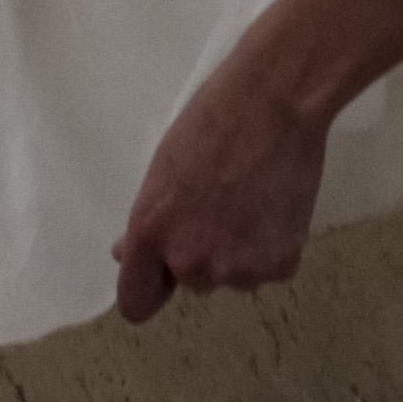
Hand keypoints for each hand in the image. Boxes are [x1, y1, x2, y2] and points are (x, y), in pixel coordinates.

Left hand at [114, 34, 331, 322]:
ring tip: (250, 196)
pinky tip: (274, 203)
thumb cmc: (211, 119)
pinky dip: (271, 245)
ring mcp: (237, 270)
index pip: (136, 302)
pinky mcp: (279, 267)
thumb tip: (123, 252)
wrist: (276, 99)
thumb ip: (148, 220)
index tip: (161, 274)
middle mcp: (189, 262)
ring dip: (238, 250)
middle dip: (201, 251)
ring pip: (232, 276)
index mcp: (152, 233)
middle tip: (219, 201)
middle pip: (191, 281)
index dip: (150, 286)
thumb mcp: (163, 166)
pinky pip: (268, 268)